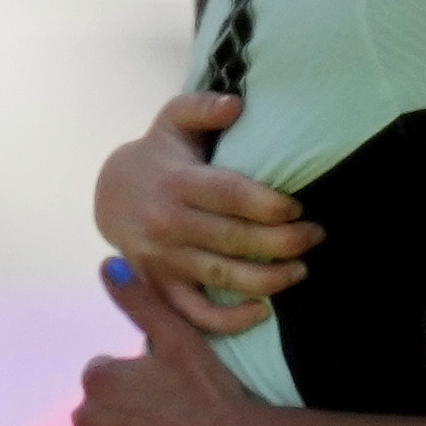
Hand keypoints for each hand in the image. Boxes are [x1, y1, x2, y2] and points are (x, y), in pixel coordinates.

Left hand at [77, 260, 292, 425]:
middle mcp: (87, 422)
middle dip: (127, 414)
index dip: (139, 383)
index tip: (169, 393)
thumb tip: (106, 263)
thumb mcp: (179, 339)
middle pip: (101, 413)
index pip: (105, 376)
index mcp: (99, 380)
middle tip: (172, 420)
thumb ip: (139, 301)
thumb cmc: (212, 395)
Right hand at [95, 88, 317, 332]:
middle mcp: (167, 224)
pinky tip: (263, 311)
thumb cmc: (158, 157)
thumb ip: (201, 107)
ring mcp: (163, 261)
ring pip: (223, 277)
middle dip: (284, 242)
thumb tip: (236, 105)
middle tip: (315, 236)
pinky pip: (196, 314)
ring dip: (269, 280)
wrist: (109, 197)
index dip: (269, 204)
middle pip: (235, 239)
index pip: (230, 196)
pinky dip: (230, 321)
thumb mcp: (172, 121)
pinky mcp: (161, 288)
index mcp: (176, 183)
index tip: (298, 207)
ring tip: (302, 270)